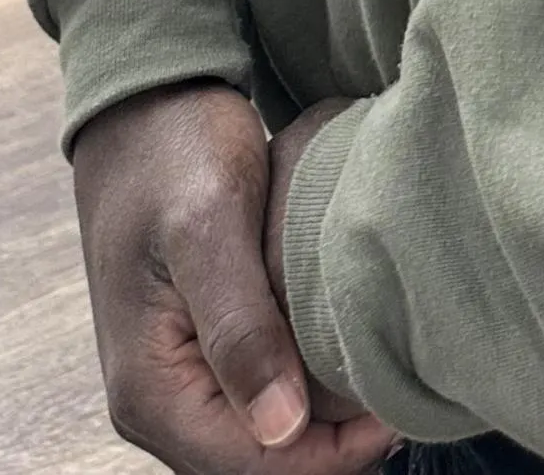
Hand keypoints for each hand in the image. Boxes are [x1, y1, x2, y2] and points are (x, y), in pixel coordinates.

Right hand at [69, 78, 392, 472]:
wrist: (144, 105)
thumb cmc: (173, 150)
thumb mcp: (208, 226)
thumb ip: (240, 329)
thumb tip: (281, 429)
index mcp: (148, 390)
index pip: (250, 467)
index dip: (329, 455)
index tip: (395, 410)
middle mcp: (154, 403)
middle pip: (256, 465)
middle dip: (330, 442)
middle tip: (400, 393)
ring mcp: (175, 380)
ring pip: (260, 440)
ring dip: (320, 421)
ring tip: (381, 375)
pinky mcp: (198, 351)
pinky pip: (255, 402)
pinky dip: (303, 389)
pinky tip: (344, 354)